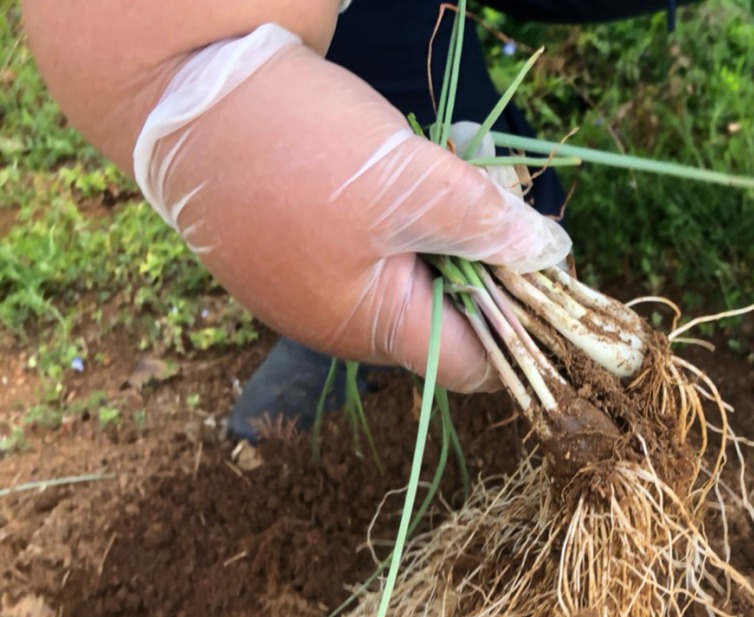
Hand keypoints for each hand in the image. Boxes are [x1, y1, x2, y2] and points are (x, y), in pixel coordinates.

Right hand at [131, 24, 567, 391]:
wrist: (182, 93)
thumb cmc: (298, 150)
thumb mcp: (410, 183)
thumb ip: (486, 225)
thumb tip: (549, 256)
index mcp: (378, 329)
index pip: (477, 365)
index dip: (524, 329)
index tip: (550, 275)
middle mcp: (347, 324)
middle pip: (450, 315)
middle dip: (487, 258)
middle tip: (499, 193)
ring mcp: (318, 286)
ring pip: (415, 270)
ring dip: (448, 222)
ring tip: (451, 164)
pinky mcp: (300, 246)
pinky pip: (377, 243)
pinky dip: (407, 208)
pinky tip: (408, 161)